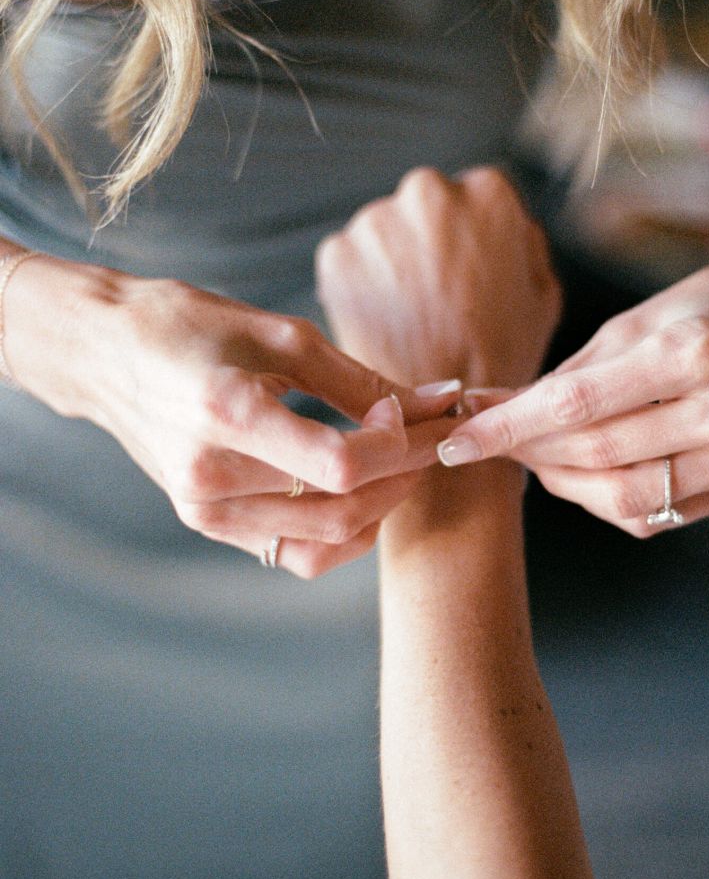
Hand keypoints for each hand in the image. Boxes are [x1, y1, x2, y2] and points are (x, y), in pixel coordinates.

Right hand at [4, 253, 460, 576]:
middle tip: (434, 436)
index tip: (426, 412)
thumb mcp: (281, 335)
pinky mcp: (206, 524)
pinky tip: (361, 493)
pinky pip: (293, 553)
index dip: (401, 446)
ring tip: (403, 463)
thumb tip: (434, 402)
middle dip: (406, 473)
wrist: (103, 354)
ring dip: (382, 505)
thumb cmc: (189, 326)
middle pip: (342, 506)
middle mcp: (212, 477)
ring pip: (326, 539)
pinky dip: (341, 531)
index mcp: (228, 414)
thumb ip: (360, 379)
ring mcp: (205, 511)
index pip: (341, 463)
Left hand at [315, 167, 561, 390]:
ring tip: (410, 313)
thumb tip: (509, 225)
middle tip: (436, 296)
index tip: (464, 271)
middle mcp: (429, 192)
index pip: (474, 196)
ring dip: (390, 261)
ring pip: (383, 233)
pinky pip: (349, 261)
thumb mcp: (542, 296)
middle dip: (426, 243)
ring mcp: (378, 220)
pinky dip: (359, 286)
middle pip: (423, 206)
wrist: (446, 412)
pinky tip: (384, 319)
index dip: (470, 239)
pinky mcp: (338, 253)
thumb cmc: (499, 357)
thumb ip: (525, 243)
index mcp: (488, 192)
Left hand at [434, 242, 708, 534]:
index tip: (458, 438)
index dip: (508, 427)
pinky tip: (585, 476)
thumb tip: (499, 407)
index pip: (575, 405)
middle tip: (490, 444)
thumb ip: (575, 372)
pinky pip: (658, 515)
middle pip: (595, 457)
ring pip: (624, 498)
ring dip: (563, 484)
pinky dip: (608, 501)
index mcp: (692, 353)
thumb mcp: (642, 319)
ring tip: (536, 458)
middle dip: (529, 455)